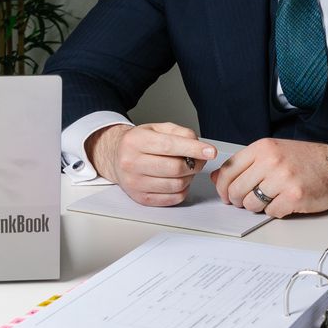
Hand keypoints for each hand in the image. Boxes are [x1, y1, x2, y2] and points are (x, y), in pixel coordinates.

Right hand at [88, 122, 215, 206]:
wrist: (116, 158)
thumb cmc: (140, 143)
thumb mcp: (157, 128)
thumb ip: (180, 132)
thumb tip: (199, 146)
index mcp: (135, 141)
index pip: (170, 146)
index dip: (194, 149)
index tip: (211, 151)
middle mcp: (131, 163)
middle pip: (175, 168)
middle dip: (194, 164)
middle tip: (198, 160)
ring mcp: (135, 183)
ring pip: (176, 185)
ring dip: (189, 177)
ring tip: (186, 169)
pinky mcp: (141, 198)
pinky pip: (173, 198)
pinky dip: (183, 189)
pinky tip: (178, 180)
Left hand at [211, 139, 327, 217]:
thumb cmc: (305, 160)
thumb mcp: (272, 152)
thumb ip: (245, 164)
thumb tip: (218, 178)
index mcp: (263, 148)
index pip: (228, 170)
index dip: (222, 187)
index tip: (225, 194)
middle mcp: (271, 161)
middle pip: (237, 189)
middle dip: (238, 200)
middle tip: (245, 201)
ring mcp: (283, 179)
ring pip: (251, 204)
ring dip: (257, 207)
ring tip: (269, 200)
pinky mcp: (294, 196)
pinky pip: (270, 212)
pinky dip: (274, 211)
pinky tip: (283, 202)